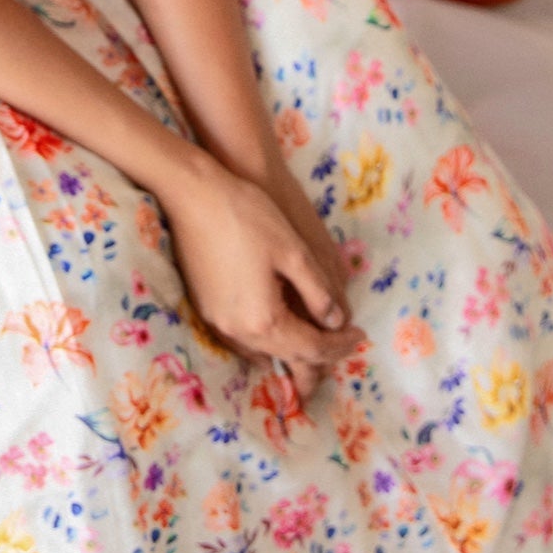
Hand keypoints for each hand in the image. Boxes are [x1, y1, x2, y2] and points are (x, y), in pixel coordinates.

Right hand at [157, 155, 366, 406]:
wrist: (192, 194)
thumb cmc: (246, 216)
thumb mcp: (293, 251)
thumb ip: (318, 292)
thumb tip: (336, 322)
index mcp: (264, 320)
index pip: (312, 348)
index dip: (340, 344)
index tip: (360, 335)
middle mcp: (238, 331)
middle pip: (287, 357)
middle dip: (319, 355)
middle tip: (342, 344)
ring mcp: (216, 322)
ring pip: (262, 353)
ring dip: (291, 350)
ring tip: (314, 339)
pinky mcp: (204, 309)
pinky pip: (242, 340)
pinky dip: (266, 341)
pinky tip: (276, 328)